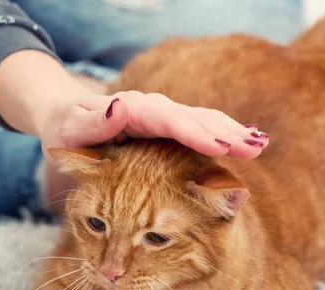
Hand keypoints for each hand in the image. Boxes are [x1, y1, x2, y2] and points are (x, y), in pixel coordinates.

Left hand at [41, 90, 269, 158]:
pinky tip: (244, 142)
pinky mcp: (168, 127)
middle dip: (224, 132)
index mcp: (132, 110)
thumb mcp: (71, 128)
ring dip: (230, 132)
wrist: (66, 116)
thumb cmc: (67, 128)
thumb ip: (94, 122)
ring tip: (258, 144)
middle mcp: (153, 109)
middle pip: (193, 118)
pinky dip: (223, 134)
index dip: (195, 132)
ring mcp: (163, 117)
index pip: (168, 120)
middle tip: (253, 147)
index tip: (219, 145)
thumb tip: (120, 107)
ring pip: (202, 121)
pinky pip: (200, 128)